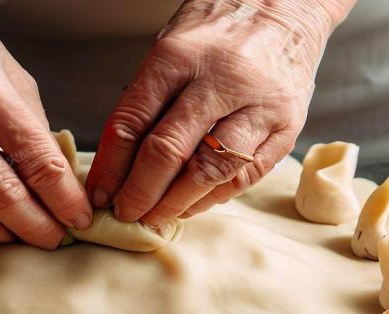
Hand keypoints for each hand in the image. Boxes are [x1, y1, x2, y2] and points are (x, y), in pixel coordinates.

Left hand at [86, 0, 353, 225]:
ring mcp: (258, 106)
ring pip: (208, 171)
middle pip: (167, 152)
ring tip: (155, 217)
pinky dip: (210, 199)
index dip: (110, 167)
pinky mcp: (286, 128)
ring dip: (174, 204)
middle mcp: (220, 80)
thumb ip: (146, 101)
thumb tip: (116, 166)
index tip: (100, 194)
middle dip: (139, 194)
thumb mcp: (171, 49)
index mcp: (178, 56)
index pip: (131, 123)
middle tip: (126, 213)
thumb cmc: (218, 33)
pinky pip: (242, 177)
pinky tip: (190, 205)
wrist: (288, 8)